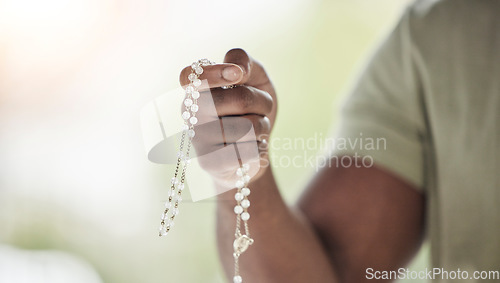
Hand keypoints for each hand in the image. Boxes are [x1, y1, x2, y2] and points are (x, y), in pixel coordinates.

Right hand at [179, 49, 276, 189]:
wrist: (255, 147)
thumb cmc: (252, 108)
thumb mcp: (254, 77)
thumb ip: (243, 60)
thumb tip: (237, 70)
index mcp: (196, 88)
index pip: (190, 75)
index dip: (215, 73)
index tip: (238, 74)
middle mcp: (190, 112)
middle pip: (239, 99)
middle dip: (261, 102)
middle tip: (259, 107)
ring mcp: (198, 139)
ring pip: (248, 127)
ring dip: (262, 127)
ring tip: (253, 131)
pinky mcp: (209, 163)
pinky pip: (248, 151)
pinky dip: (259, 148)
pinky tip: (250, 149)